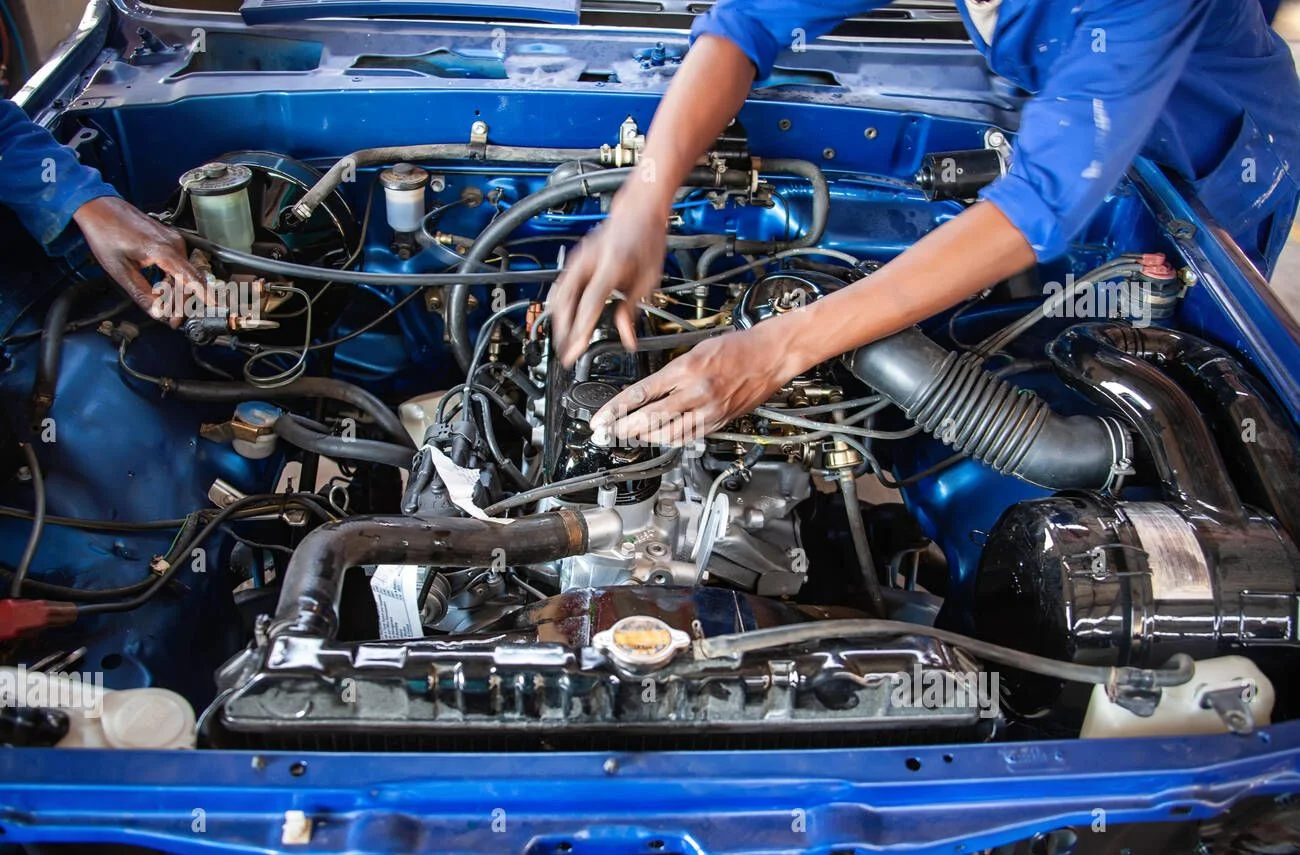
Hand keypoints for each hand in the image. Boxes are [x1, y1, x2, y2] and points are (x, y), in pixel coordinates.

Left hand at [73, 196, 201, 326]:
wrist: (100, 208)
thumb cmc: (106, 233)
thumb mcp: (120, 270)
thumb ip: (141, 293)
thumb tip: (158, 312)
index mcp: (163, 250)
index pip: (190, 278)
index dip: (202, 297)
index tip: (211, 309)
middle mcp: (174, 243)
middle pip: (190, 279)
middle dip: (183, 301)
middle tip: (173, 318)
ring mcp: (174, 239)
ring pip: (185, 272)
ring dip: (177, 290)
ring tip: (163, 304)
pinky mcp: (170, 238)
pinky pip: (179, 263)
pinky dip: (173, 278)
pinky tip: (162, 287)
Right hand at [547, 202, 667, 365]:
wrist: (638, 212)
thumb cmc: (646, 240)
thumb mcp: (648, 279)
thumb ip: (632, 311)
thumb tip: (627, 339)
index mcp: (612, 264)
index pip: (590, 303)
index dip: (581, 329)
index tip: (575, 350)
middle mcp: (589, 260)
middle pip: (567, 301)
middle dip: (564, 331)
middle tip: (567, 354)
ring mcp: (578, 258)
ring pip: (559, 294)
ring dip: (559, 321)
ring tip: (563, 342)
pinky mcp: (574, 259)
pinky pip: (560, 287)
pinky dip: (558, 306)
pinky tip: (561, 320)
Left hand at [590, 323, 804, 445]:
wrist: (770, 355)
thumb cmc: (736, 347)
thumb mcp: (695, 351)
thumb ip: (670, 374)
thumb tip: (644, 393)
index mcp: (687, 369)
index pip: (641, 394)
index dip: (616, 410)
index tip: (601, 419)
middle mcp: (697, 393)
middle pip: (650, 419)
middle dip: (624, 428)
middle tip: (609, 432)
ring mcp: (710, 410)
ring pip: (668, 434)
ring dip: (645, 437)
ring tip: (630, 435)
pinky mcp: (720, 421)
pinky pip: (688, 437)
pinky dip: (669, 439)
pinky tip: (659, 437)